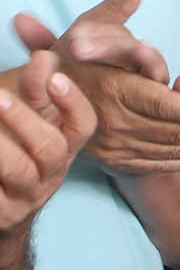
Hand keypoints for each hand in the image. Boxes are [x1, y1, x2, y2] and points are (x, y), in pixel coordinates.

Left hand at [0, 52, 95, 233]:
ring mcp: (27, 195)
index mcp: (63, 145)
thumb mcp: (27, 116)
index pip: (82, 124)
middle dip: (24, 119)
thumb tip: (44, 56)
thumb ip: (34, 87)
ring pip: (19, 170)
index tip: (55, 78)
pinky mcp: (3, 214)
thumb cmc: (16, 153)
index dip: (72, 102)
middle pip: (51, 147)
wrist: (2, 210)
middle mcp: (52, 171)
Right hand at [14, 0, 179, 174]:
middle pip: (174, 132)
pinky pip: (154, 165)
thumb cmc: (71, 55)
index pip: (166, 107)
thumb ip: (120, 5)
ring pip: (168, 151)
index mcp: (115, 90)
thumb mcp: (92, 25)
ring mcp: (112, 145)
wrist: (37, 95)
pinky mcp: (113, 159)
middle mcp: (114, 122)